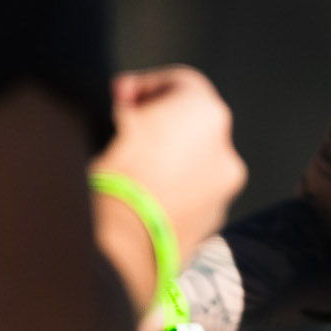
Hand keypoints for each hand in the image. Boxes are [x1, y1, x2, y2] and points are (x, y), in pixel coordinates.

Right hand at [97, 67, 245, 268]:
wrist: (117, 248)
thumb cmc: (108, 173)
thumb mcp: (106, 120)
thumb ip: (122, 107)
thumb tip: (121, 112)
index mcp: (205, 113)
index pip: (179, 82)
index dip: (142, 86)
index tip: (114, 99)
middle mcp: (225, 152)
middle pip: (189, 126)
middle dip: (154, 127)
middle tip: (115, 134)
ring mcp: (221, 195)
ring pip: (190, 167)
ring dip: (162, 164)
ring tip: (120, 175)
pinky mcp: (208, 231)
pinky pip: (187, 201)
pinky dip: (165, 197)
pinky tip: (130, 204)